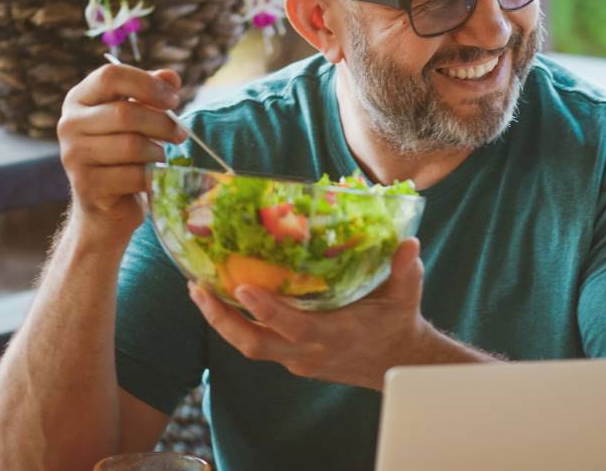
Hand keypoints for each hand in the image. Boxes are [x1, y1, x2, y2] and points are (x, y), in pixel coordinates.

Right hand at [57, 63, 187, 241]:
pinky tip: (151, 177)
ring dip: (157, 152)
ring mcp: (74, 156)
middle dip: (163, 124)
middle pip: (126, 113)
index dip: (147, 84)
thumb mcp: (137, 118)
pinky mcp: (87, 186)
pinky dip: (151, 177)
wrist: (106, 205)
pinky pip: (133, 175)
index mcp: (79, 99)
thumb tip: (171, 77)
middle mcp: (69, 124)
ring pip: (131, 146)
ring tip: (161, 156)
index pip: (110, 76)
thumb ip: (151, 93)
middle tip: (181, 134)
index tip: (173, 99)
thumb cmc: (124, 153)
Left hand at [189, 238, 435, 389]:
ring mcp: (297, 359)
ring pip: (249, 345)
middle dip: (222, 319)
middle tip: (197, 288)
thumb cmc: (398, 323)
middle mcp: (309, 352)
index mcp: (334, 336)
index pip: (293, 326)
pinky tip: (223, 299)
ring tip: (198, 290)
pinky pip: (258, 342)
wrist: (397, 363)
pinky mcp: (292, 358)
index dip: (266, 309)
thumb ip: (406, 270)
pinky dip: (237, 323)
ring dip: (221, 320)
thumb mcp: (406, 295)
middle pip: (254, 344)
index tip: (242, 287)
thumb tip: (408, 243)